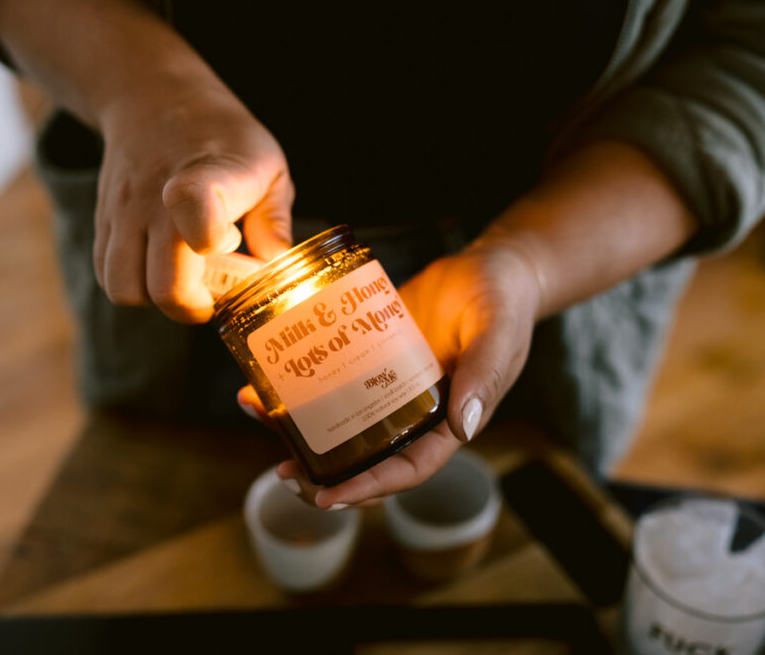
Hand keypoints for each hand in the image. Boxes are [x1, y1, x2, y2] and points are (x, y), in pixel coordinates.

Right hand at [94, 78, 292, 321]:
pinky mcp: (103, 222)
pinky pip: (108, 276)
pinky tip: (161, 266)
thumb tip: (273, 267)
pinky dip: (134, 286)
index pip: (193, 206)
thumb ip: (274, 221)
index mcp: (208, 175)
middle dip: (196, 305)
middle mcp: (156, 197)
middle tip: (217, 289)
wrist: (153, 98)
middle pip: (164, 285)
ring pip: (125, 289)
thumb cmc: (223, 138)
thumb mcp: (267, 166)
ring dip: (157, 299)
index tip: (231, 241)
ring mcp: (124, 212)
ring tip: (185, 278)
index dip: (210, 239)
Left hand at [238, 240, 541, 507]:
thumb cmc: (504, 303)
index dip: (369, 488)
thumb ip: (483, 375)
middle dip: (327, 475)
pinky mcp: (370, 356)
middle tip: (286, 476)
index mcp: (450, 421)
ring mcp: (389, 386)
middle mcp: (416, 413)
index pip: (408, 470)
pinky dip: (301, 384)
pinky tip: (266, 379)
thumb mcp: (499, 334)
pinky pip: (334, 380)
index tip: (328, 497)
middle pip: (368, 459)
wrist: (490, 267)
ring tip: (260, 419)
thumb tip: (462, 427)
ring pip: (343, 423)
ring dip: (302, 430)